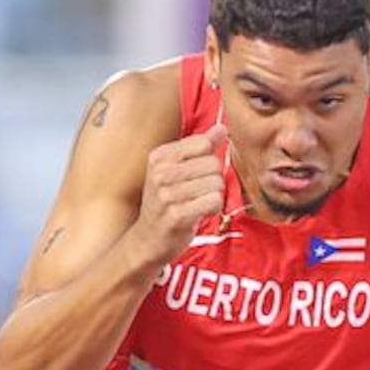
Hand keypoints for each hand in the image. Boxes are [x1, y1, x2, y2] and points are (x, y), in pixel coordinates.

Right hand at [128, 123, 228, 262]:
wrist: (147, 241)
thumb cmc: (166, 204)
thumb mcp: (177, 171)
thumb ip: (200, 147)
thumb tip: (222, 128)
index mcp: (159, 157)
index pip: (203, 144)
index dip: (208, 160)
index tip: (196, 175)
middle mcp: (160, 173)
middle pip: (213, 164)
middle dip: (213, 181)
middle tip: (198, 194)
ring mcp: (167, 195)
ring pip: (216, 183)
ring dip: (214, 197)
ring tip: (197, 204)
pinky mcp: (177, 215)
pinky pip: (214, 201)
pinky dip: (213, 209)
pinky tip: (200, 214)